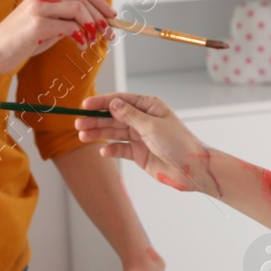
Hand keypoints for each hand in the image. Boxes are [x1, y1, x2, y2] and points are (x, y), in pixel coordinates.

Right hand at [0, 0, 114, 74]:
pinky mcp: (37, 24)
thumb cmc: (18, 41)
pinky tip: (81, 46)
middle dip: (102, 17)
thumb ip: (64, 21)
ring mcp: (40, 7)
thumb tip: (91, 25)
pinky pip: (69, 27)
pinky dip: (80, 37)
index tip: (113, 18)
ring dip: (94, 26)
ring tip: (95, 41)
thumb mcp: (46, 27)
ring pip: (79, 10)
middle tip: (110, 34)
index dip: (101, 4)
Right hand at [76, 92, 211, 193]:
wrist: (191, 169)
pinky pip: (120, 149)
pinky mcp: (139, 153)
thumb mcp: (152, 126)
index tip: (85, 105)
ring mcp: (140, 136)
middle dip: (96, 119)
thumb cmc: (178, 143)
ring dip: (99, 133)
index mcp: (149, 107)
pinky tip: (103, 150)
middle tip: (78, 123)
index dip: (102, 102)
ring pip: (115, 132)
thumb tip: (113, 104)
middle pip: (114, 117)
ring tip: (82, 136)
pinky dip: (111, 149)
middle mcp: (143, 119)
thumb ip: (130, 116)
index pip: (121, 101)